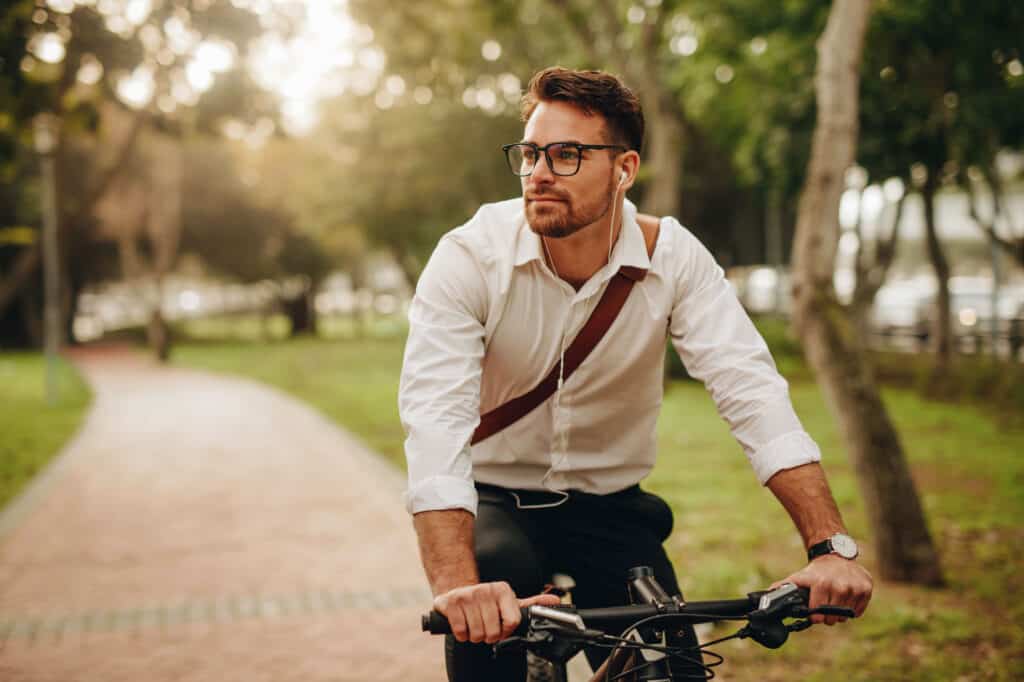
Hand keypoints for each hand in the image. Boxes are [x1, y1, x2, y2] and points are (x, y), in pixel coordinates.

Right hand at [433, 581, 561, 643]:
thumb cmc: (486, 602)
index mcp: (502, 590)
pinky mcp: (451, 603)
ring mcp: (468, 595)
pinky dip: (461, 634)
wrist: (457, 593)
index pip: (512, 622)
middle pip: (493, 632)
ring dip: (474, 636)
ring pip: (477, 634)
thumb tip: (556, 601)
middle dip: (488, 636)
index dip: (506, 631)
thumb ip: (532, 603)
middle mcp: (485, 590)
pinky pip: (461, 631)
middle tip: (484, 627)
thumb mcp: (509, 601)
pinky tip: (462, 624)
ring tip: (473, 625)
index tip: (501, 628)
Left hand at [773, 555, 872, 624]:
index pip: (817, 615)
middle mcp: (839, 586)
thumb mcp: (799, 577)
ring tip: (835, 599)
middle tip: (825, 603)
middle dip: (827, 615)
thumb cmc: (816, 571)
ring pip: (846, 616)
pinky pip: (859, 611)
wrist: (835, 555)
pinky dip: (853, 608)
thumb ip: (784, 587)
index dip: (814, 615)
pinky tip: (846, 597)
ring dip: (840, 612)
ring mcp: (854, 587)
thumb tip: (767, 595)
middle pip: (832, 618)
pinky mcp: (867, 588)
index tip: (814, 611)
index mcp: (821, 584)